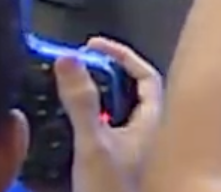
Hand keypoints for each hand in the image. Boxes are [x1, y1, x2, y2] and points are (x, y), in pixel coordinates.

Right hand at [52, 37, 162, 191]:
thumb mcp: (93, 145)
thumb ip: (81, 102)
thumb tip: (69, 58)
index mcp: (153, 124)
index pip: (146, 75)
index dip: (122, 55)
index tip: (93, 46)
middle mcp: (148, 138)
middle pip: (131, 94)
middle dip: (104, 78)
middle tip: (77, 69)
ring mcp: (135, 158)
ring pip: (117, 118)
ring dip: (94, 104)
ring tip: (67, 95)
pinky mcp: (119, 174)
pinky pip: (105, 140)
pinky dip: (88, 129)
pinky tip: (67, 134)